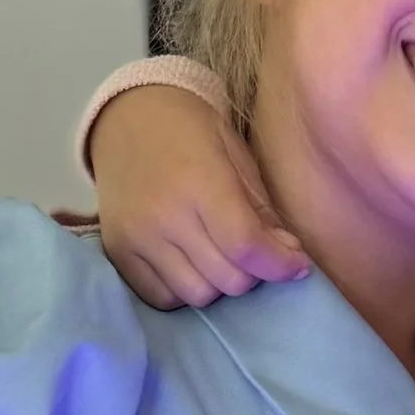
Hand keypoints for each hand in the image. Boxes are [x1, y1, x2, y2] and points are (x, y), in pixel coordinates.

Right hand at [90, 86, 309, 309]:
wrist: (126, 117)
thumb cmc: (191, 131)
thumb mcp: (236, 155)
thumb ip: (263, 210)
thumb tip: (290, 259)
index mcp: (199, 182)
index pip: (245, 247)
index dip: (280, 265)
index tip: (297, 265)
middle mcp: (164, 216)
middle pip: (227, 279)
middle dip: (252, 272)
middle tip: (252, 251)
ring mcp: (135, 237)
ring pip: (198, 295)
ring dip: (219, 284)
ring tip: (219, 255)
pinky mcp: (116, 252)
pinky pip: (163, 298)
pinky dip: (184, 289)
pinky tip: (189, 263)